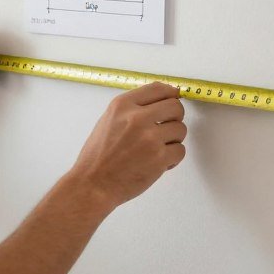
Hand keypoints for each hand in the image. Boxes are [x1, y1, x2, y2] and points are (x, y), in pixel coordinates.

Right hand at [70, 82, 185, 212]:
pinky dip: (172, 158)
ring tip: (157, 149)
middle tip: (166, 128)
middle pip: (175, 106)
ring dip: (173, 140)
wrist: (93, 184)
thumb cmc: (97, 156)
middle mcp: (137, 118)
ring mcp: (149, 138)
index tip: (174, 99)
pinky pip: (180, 150)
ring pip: (181, 129)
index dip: (171, 94)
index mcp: (122, 105)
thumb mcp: (108, 121)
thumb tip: (160, 102)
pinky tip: (158, 162)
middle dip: (175, 117)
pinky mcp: (159, 158)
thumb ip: (132, 109)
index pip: (158, 88)